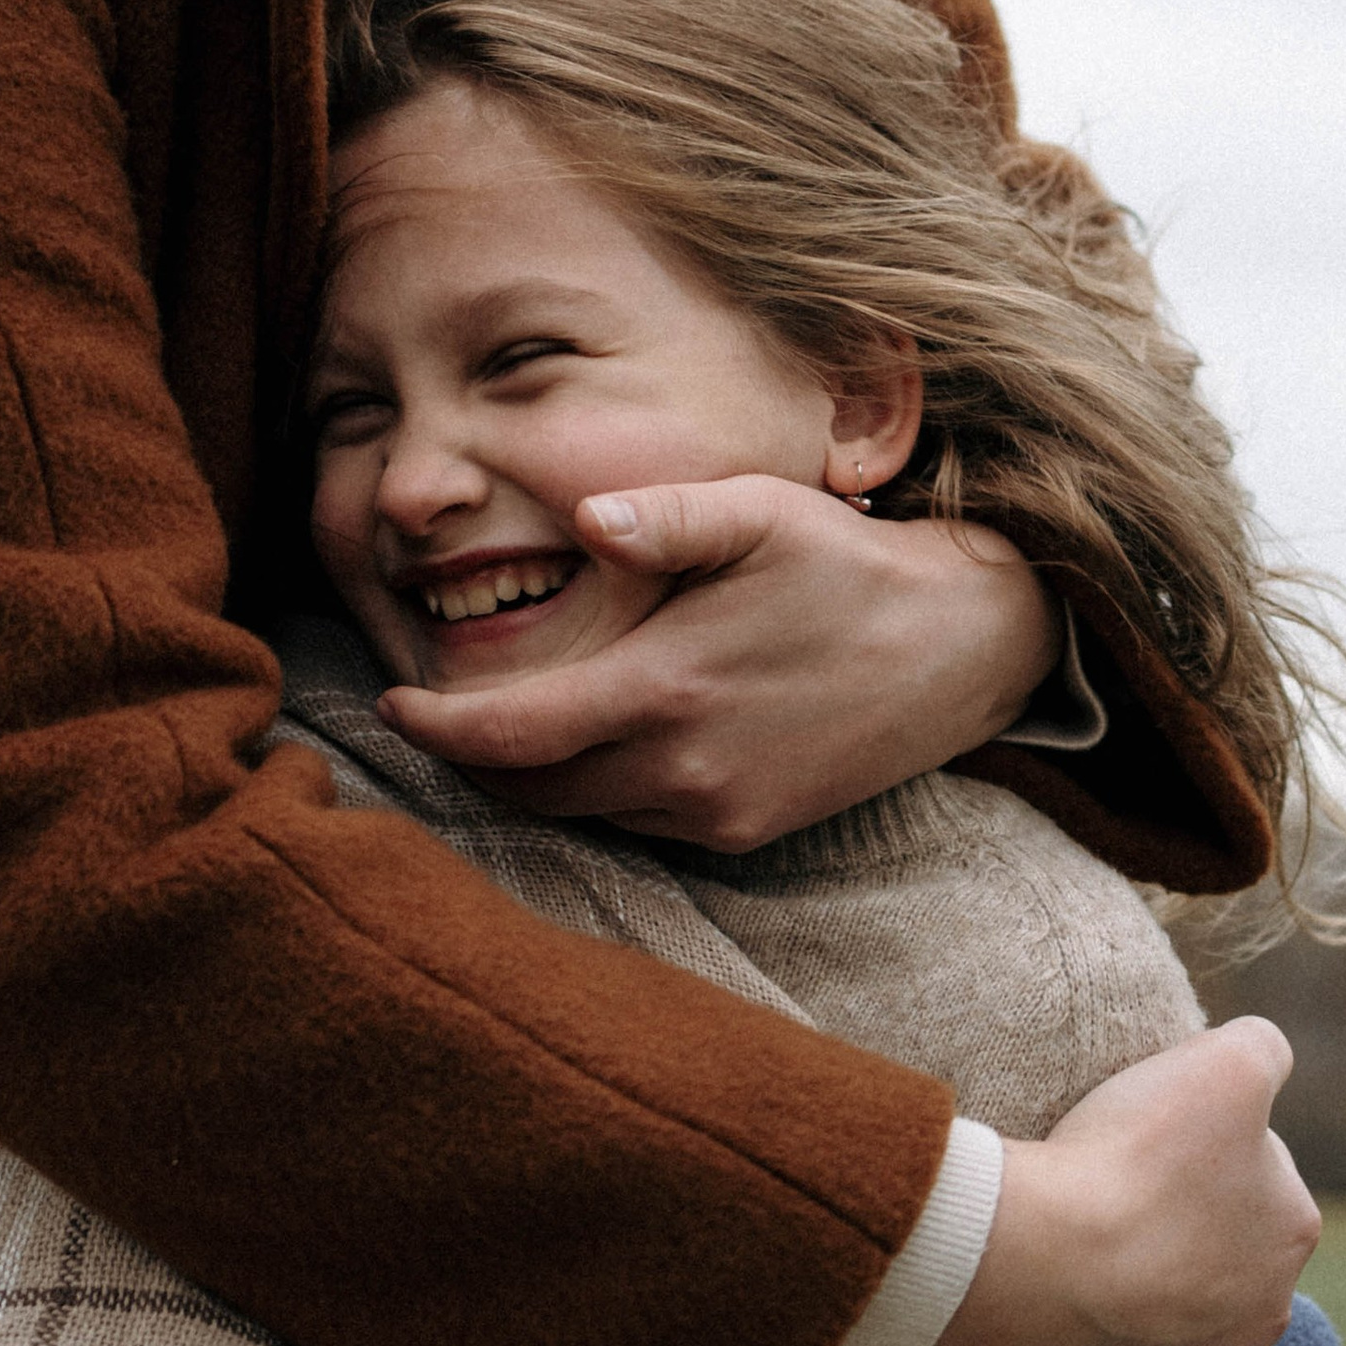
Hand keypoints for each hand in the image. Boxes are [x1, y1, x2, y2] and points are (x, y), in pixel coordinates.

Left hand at [373, 478, 1057, 847]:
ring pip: (584, 814)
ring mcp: (718, 812)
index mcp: (667, 691)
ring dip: (532, 780)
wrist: (958, 648)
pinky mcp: (747, 832)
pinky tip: (586, 746)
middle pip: (532, 791)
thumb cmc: (844, 563)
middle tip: (427, 718)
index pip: (511, 737)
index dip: (436, 730)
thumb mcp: (759, 514)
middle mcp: (684, 770)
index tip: (388, 705)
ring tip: (494, 730)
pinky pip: (640, 823)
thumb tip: (585, 521)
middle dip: (470, 761)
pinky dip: (597, 792)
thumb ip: (665, 516)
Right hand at [921, 1021, 1320, 1345]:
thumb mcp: (1222, 1062)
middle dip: (1187, 1223)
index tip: (1143, 1139)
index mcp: (1293, 1221)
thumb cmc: (1132, 1158)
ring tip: (1094, 1257)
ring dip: (1162, 1291)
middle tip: (1115, 1195)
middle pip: (1229, 1246)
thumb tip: (1265, 1055)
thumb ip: (1262, 1048)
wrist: (1048, 1266)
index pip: (1254, 1164)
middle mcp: (1274, 1305)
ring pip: (1200, 1318)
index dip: (1197, 1144)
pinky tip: (1106, 1333)